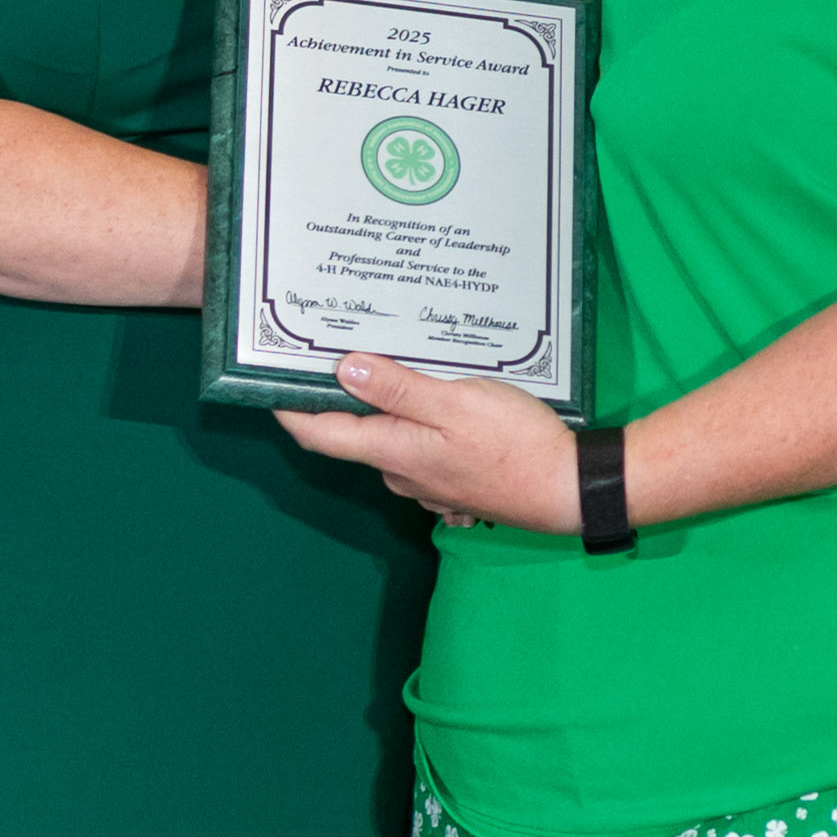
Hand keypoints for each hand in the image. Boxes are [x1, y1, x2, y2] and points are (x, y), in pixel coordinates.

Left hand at [270, 351, 590, 537]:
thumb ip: (398, 388)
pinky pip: (420, 446)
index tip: (269, 377)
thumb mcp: (455, 403)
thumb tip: (344, 370)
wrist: (567, 488)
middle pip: (353, 432)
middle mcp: (400, 471)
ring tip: (393, 361)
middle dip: (341, 395)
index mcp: (392, 450)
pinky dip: (417, 420)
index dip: (289, 407)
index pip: (320, 433)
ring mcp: (427, 480)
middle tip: (338, 348)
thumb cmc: (515, 444)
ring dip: (385, 405)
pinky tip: (436, 396)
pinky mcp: (452, 479)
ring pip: (390, 437)